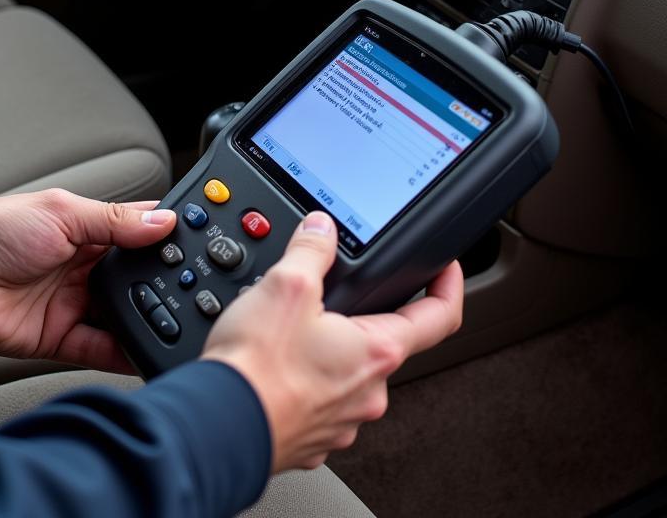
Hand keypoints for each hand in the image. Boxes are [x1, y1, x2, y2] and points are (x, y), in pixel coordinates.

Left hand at [0, 189, 176, 372]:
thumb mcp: (62, 212)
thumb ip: (114, 220)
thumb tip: (162, 221)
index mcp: (87, 228)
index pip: (138, 230)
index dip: (166, 234)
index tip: (200, 242)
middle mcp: (84, 265)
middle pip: (136, 276)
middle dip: (163, 281)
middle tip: (194, 288)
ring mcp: (73, 302)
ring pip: (124, 313)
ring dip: (147, 317)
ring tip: (175, 321)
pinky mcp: (59, 338)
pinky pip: (100, 348)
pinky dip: (123, 352)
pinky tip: (143, 351)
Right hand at [202, 212, 463, 472]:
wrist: (219, 426)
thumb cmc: (257, 368)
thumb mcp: (286, 285)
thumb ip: (311, 249)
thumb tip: (321, 229)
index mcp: (376, 350)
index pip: (439, 316)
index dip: (447, 284)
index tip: (444, 269)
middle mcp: (369, 391)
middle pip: (383, 340)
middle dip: (358, 315)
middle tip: (326, 296)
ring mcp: (342, 419)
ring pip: (347, 371)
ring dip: (326, 348)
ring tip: (286, 332)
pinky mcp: (313, 436)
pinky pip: (319, 397)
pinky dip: (303, 378)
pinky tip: (274, 364)